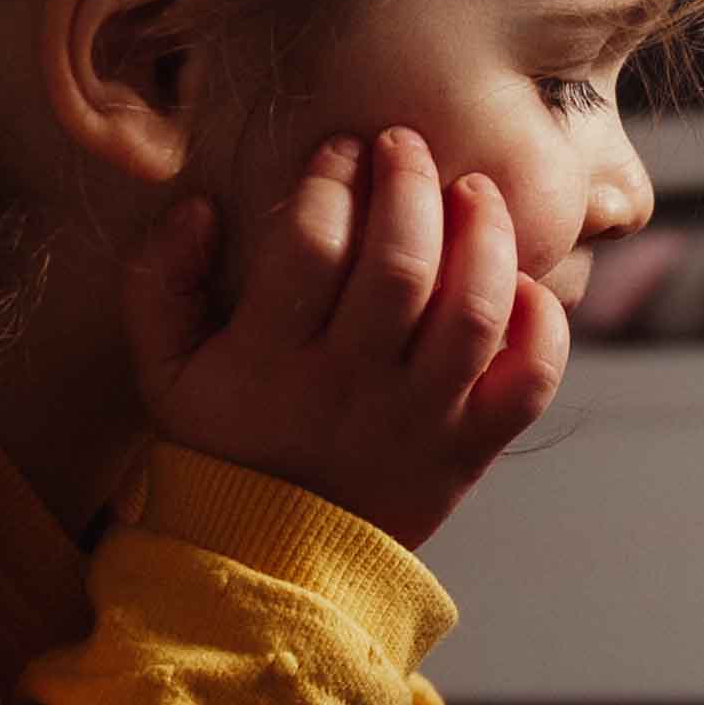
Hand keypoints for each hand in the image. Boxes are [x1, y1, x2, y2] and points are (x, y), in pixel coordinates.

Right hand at [124, 129, 564, 549]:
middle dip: (409, 184)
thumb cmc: (224, 443)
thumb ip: (160, 282)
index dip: (330, 182)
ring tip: (471, 190)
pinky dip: (543, 326)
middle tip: (402, 145)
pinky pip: (528, 383)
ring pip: (474, 312)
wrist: (271, 559)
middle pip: (401, 267)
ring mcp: (419, 422)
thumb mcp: (165, 369)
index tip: (339, 151)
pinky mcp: (470, 450)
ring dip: (484, 235)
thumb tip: (201, 209)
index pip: (310, 247)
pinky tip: (521, 285)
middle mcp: (351, 389)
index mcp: (270, 363)